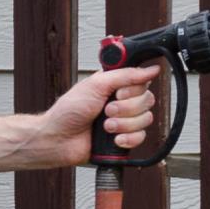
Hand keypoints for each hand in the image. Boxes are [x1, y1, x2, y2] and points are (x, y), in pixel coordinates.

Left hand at [35, 64, 160, 166]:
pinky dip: (127, 139)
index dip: (133, 90)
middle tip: (106, 111)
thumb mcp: (95, 85)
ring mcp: (124, 121)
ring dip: (124, 124)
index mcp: (116, 86)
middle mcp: (122, 102)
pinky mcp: (123, 139)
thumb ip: (125, 75)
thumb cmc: (68, 111)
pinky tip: (114, 139)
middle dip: (125, 108)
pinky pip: (140, 138)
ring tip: (105, 126)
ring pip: (145, 119)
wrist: (58, 139)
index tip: (118, 93)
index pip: (143, 83)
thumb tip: (151, 69)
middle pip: (147, 101)